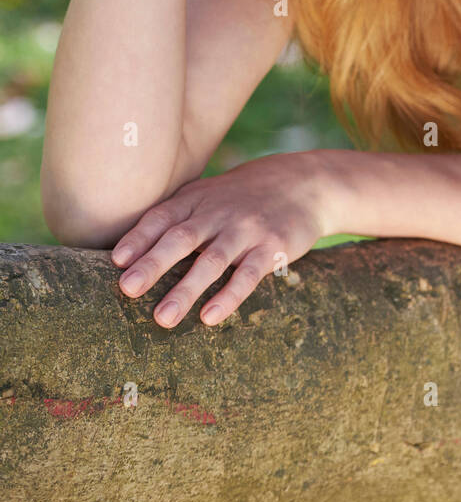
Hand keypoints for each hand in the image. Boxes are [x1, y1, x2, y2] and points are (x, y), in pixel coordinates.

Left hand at [110, 151, 339, 327]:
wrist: (302, 183)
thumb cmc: (241, 197)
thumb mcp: (206, 196)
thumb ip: (174, 217)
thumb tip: (125, 255)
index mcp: (196, 200)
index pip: (162, 217)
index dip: (139, 238)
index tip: (117, 261)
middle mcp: (218, 213)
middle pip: (182, 237)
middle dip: (154, 263)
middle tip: (127, 289)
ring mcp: (246, 230)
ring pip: (212, 260)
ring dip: (186, 289)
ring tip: (163, 319)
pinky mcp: (272, 248)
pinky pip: (248, 274)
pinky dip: (229, 296)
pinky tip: (210, 317)